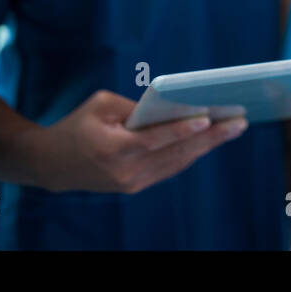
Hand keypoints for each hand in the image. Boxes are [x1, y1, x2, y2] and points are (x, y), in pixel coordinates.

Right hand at [30, 90, 246, 193]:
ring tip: (233, 128)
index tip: (206, 119)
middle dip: (209, 137)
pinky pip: (170, 168)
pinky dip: (191, 153)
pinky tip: (211, 140)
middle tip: (238, 122)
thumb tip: (172, 106)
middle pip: (174, 154)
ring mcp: (132, 183)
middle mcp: (125, 171)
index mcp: (112, 148)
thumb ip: (135, 106)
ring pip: (177, 163)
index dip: (180, 130)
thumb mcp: (100, 105)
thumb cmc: (78, 126)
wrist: (52, 165)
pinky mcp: (136, 186)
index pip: (153, 139)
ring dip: (207, 146)